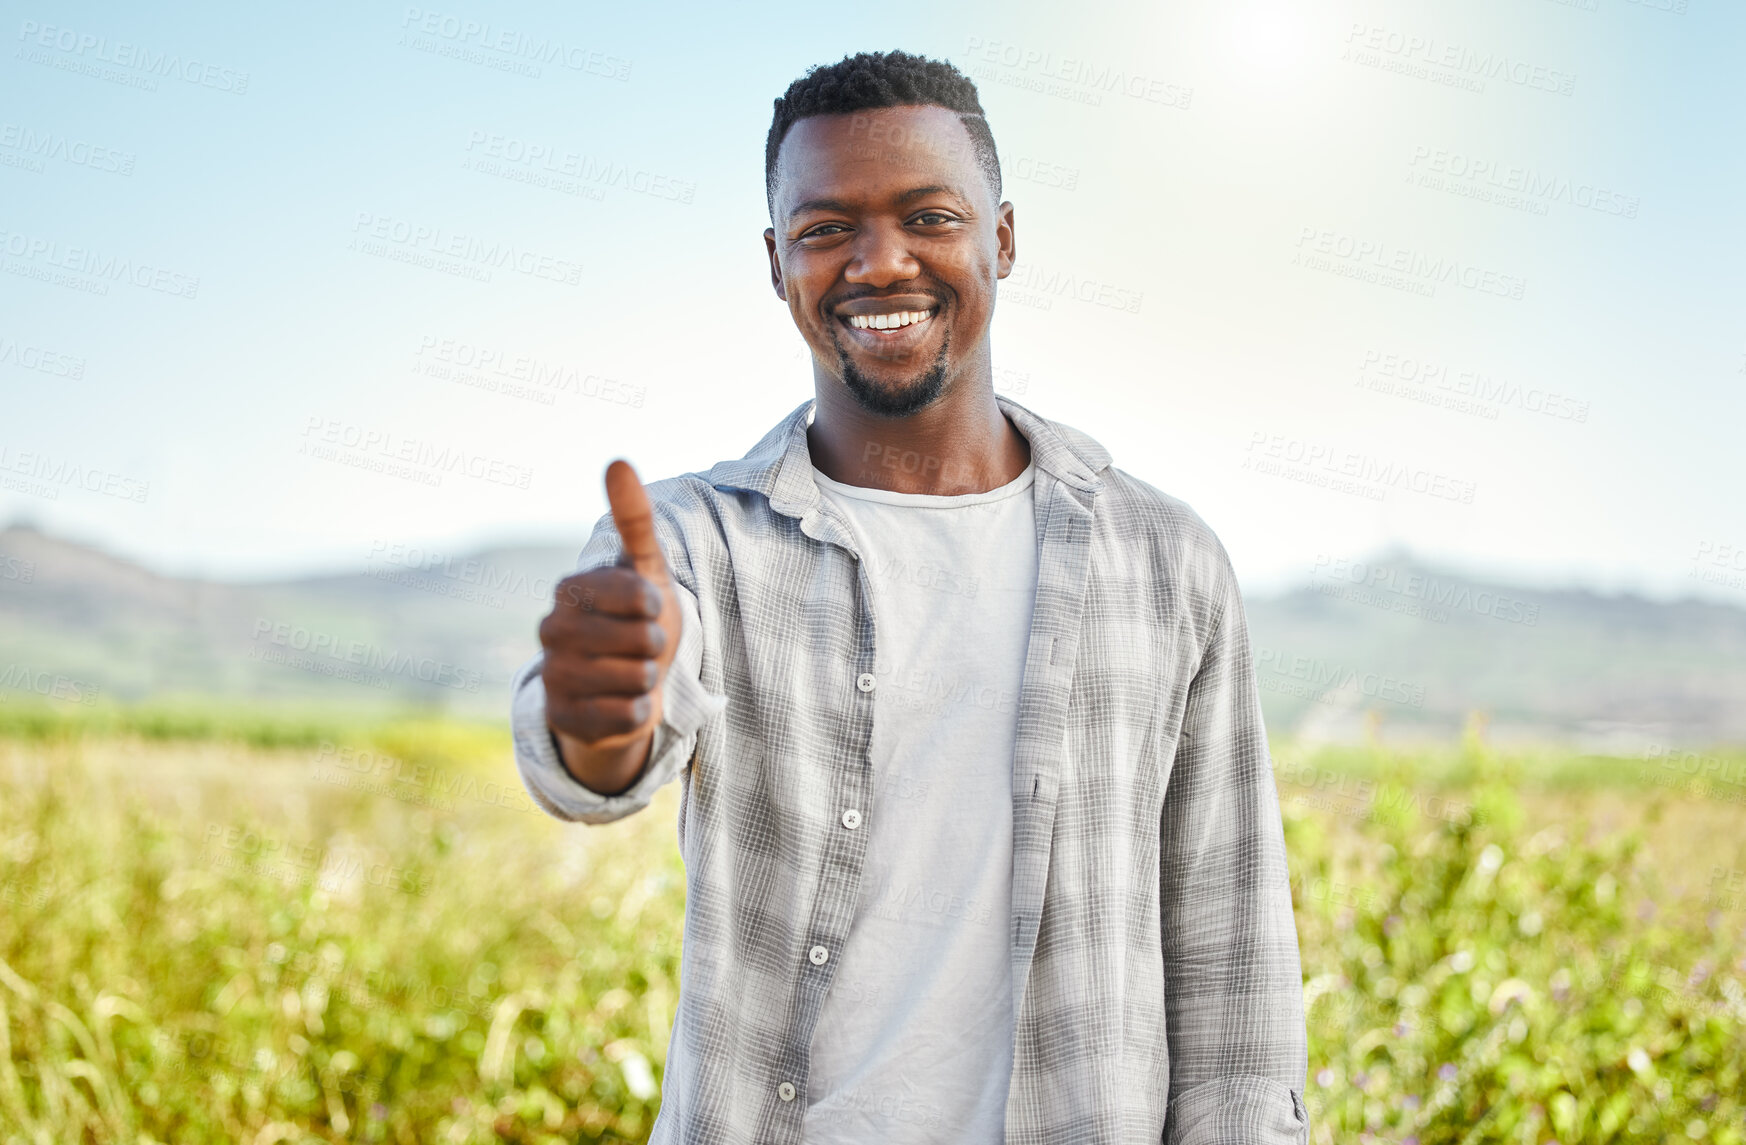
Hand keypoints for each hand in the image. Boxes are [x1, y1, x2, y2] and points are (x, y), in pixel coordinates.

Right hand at [539, 460, 681, 791]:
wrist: (626, 684)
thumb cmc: (638, 619)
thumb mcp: (645, 569)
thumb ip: (633, 519)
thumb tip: (617, 461)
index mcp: (569, 590)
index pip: (638, 596)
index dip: (657, 606)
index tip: (648, 608)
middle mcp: (550, 632)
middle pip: (641, 641)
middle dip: (655, 645)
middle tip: (641, 645)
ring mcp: (553, 677)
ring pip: (635, 680)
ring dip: (649, 679)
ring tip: (633, 673)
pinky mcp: (563, 721)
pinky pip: (626, 718)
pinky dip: (638, 712)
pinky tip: (624, 703)